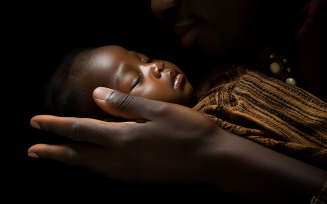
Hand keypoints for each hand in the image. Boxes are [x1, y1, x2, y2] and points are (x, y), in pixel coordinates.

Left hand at [28, 87, 220, 183]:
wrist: (211, 160)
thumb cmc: (187, 130)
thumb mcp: (157, 110)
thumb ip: (124, 104)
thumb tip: (96, 96)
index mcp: (123, 137)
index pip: (80, 130)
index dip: (56, 125)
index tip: (35, 123)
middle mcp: (120, 159)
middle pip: (78, 155)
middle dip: (54, 151)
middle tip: (33, 150)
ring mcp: (129, 172)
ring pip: (90, 167)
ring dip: (70, 160)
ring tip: (56, 155)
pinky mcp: (139, 179)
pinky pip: (105, 173)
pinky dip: (90, 167)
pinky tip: (90, 163)